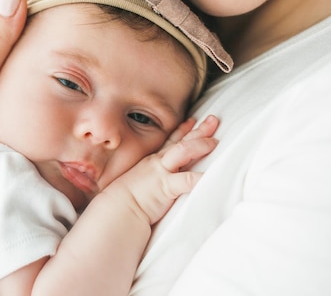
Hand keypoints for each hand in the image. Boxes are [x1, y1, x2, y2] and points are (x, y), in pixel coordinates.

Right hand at [104, 115, 219, 224]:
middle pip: (181, 141)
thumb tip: (154, 182)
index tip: (193, 121)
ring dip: (200, 145)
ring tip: (215, 142)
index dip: (183, 130)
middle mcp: (157, 162)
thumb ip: (149, 179)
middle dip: (198, 130)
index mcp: (152, 161)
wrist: (116, 210)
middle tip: (213, 120)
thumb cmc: (124, 200)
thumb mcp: (138, 182)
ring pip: (183, 151)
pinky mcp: (166, 186)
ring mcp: (161, 172)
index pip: (170, 141)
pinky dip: (201, 178)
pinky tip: (212, 176)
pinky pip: (187, 180)